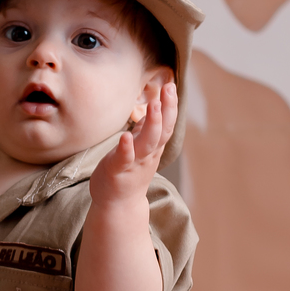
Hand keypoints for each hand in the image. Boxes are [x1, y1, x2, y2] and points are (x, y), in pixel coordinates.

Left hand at [88, 81, 177, 208]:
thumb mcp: (141, 148)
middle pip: (162, 130)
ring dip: (152, 123)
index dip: (170, 105)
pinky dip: (126, 148)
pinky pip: (124, 158)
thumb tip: (155, 106)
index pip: (167, 124)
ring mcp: (134, 163)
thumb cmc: (128, 172)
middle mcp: (148, 154)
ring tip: (154, 105)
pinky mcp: (118, 171)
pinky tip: (125, 135)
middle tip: (169, 88)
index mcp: (153, 147)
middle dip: (167, 109)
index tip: (171, 85)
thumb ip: (147, 129)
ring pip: (147, 143)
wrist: (118, 205)